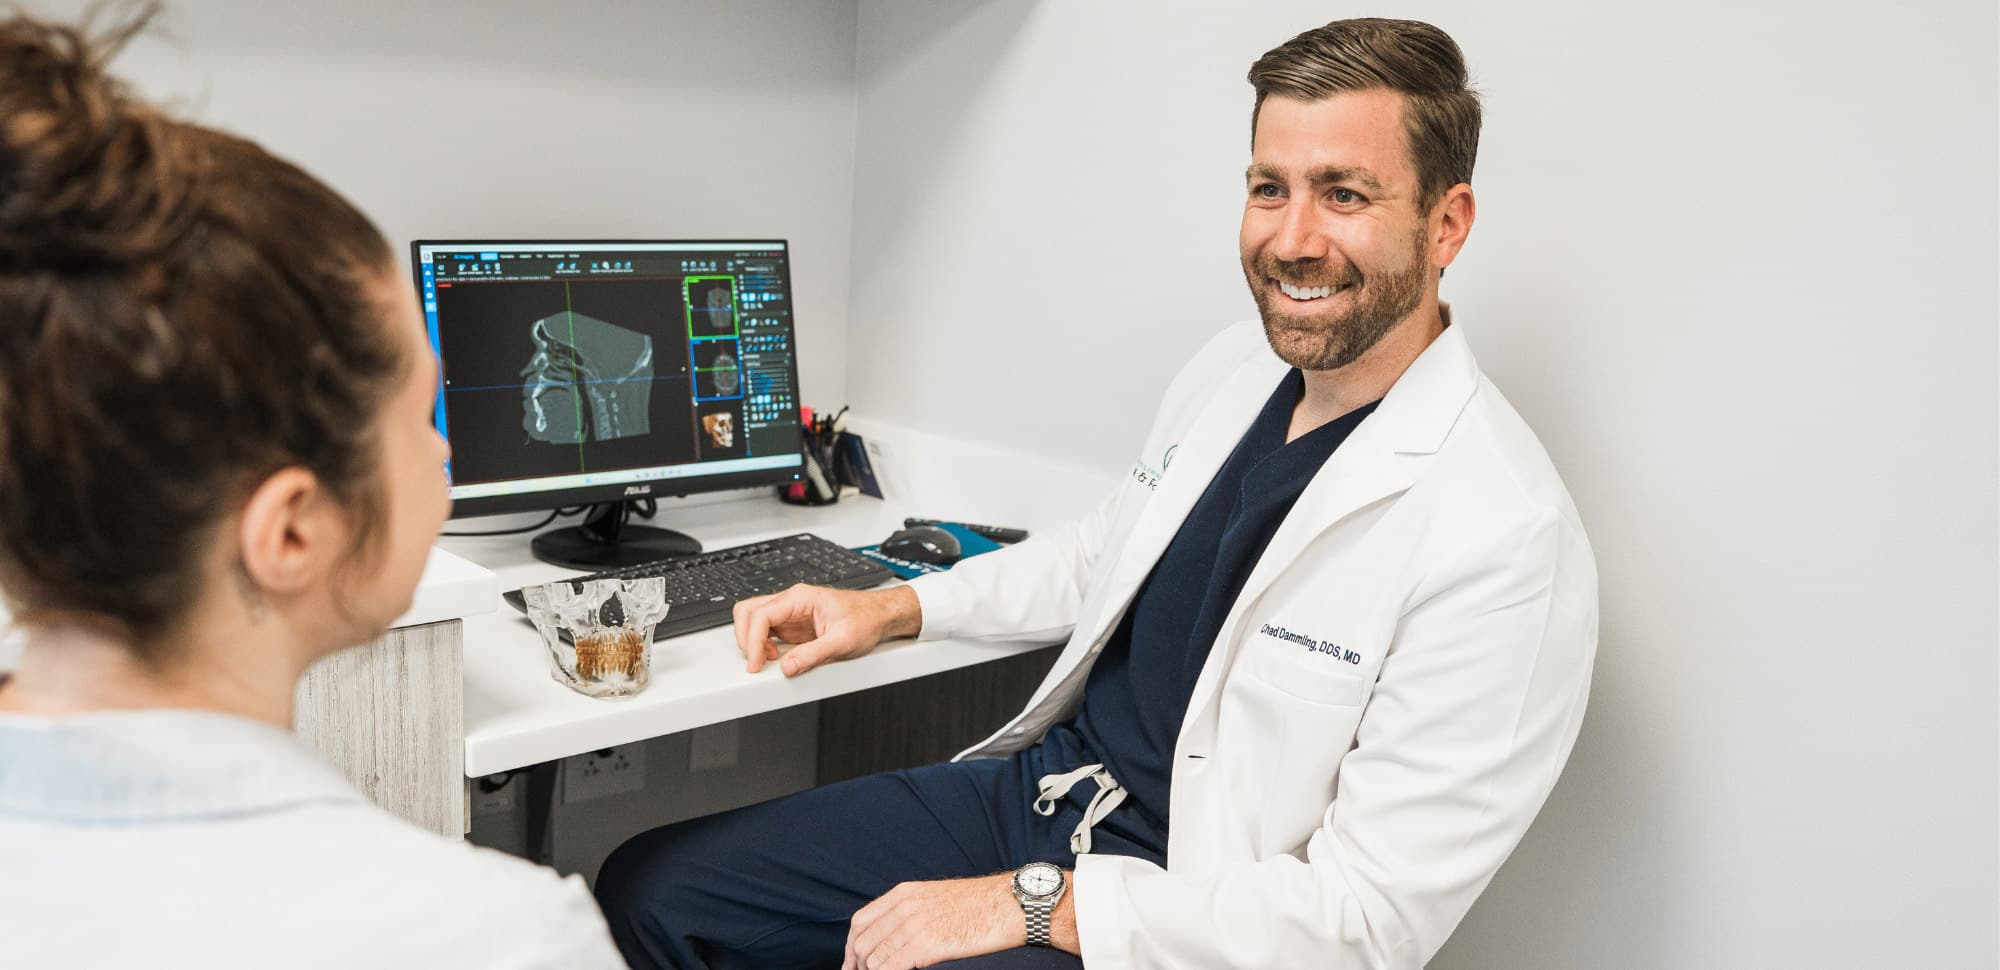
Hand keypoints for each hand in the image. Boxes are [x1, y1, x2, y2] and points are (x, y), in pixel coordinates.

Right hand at [732, 584, 920, 675]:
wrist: (880, 615)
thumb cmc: (866, 619)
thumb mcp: (842, 642)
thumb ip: (812, 655)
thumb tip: (787, 667)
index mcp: (800, 597)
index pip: (761, 615)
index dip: (752, 641)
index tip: (756, 663)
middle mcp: (792, 601)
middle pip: (749, 611)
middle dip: (745, 637)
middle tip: (755, 661)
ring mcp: (791, 612)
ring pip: (754, 619)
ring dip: (753, 640)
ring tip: (766, 659)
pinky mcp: (794, 625)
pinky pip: (767, 631)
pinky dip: (763, 645)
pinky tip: (775, 657)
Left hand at [843, 873, 1018, 969]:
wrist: (1009, 904)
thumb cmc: (980, 904)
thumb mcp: (935, 897)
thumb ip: (909, 910)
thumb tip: (891, 936)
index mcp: (903, 893)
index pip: (859, 922)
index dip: (850, 948)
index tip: (852, 965)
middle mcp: (903, 906)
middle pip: (862, 943)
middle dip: (860, 967)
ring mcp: (913, 925)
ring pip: (873, 960)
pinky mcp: (925, 944)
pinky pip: (890, 968)